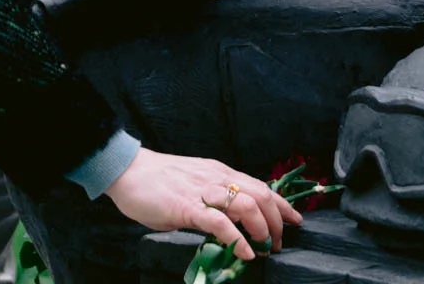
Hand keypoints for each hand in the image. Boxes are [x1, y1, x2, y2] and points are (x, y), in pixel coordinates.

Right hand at [102, 147, 299, 257]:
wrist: (128, 171)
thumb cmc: (158, 180)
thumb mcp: (194, 183)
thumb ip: (213, 196)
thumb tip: (231, 218)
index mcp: (219, 173)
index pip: (261, 186)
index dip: (282, 204)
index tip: (295, 219)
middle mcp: (217, 178)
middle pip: (261, 195)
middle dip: (277, 221)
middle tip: (278, 243)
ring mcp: (202, 191)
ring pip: (246, 205)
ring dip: (262, 229)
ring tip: (265, 248)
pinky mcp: (186, 206)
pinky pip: (218, 222)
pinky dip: (237, 238)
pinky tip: (244, 251)